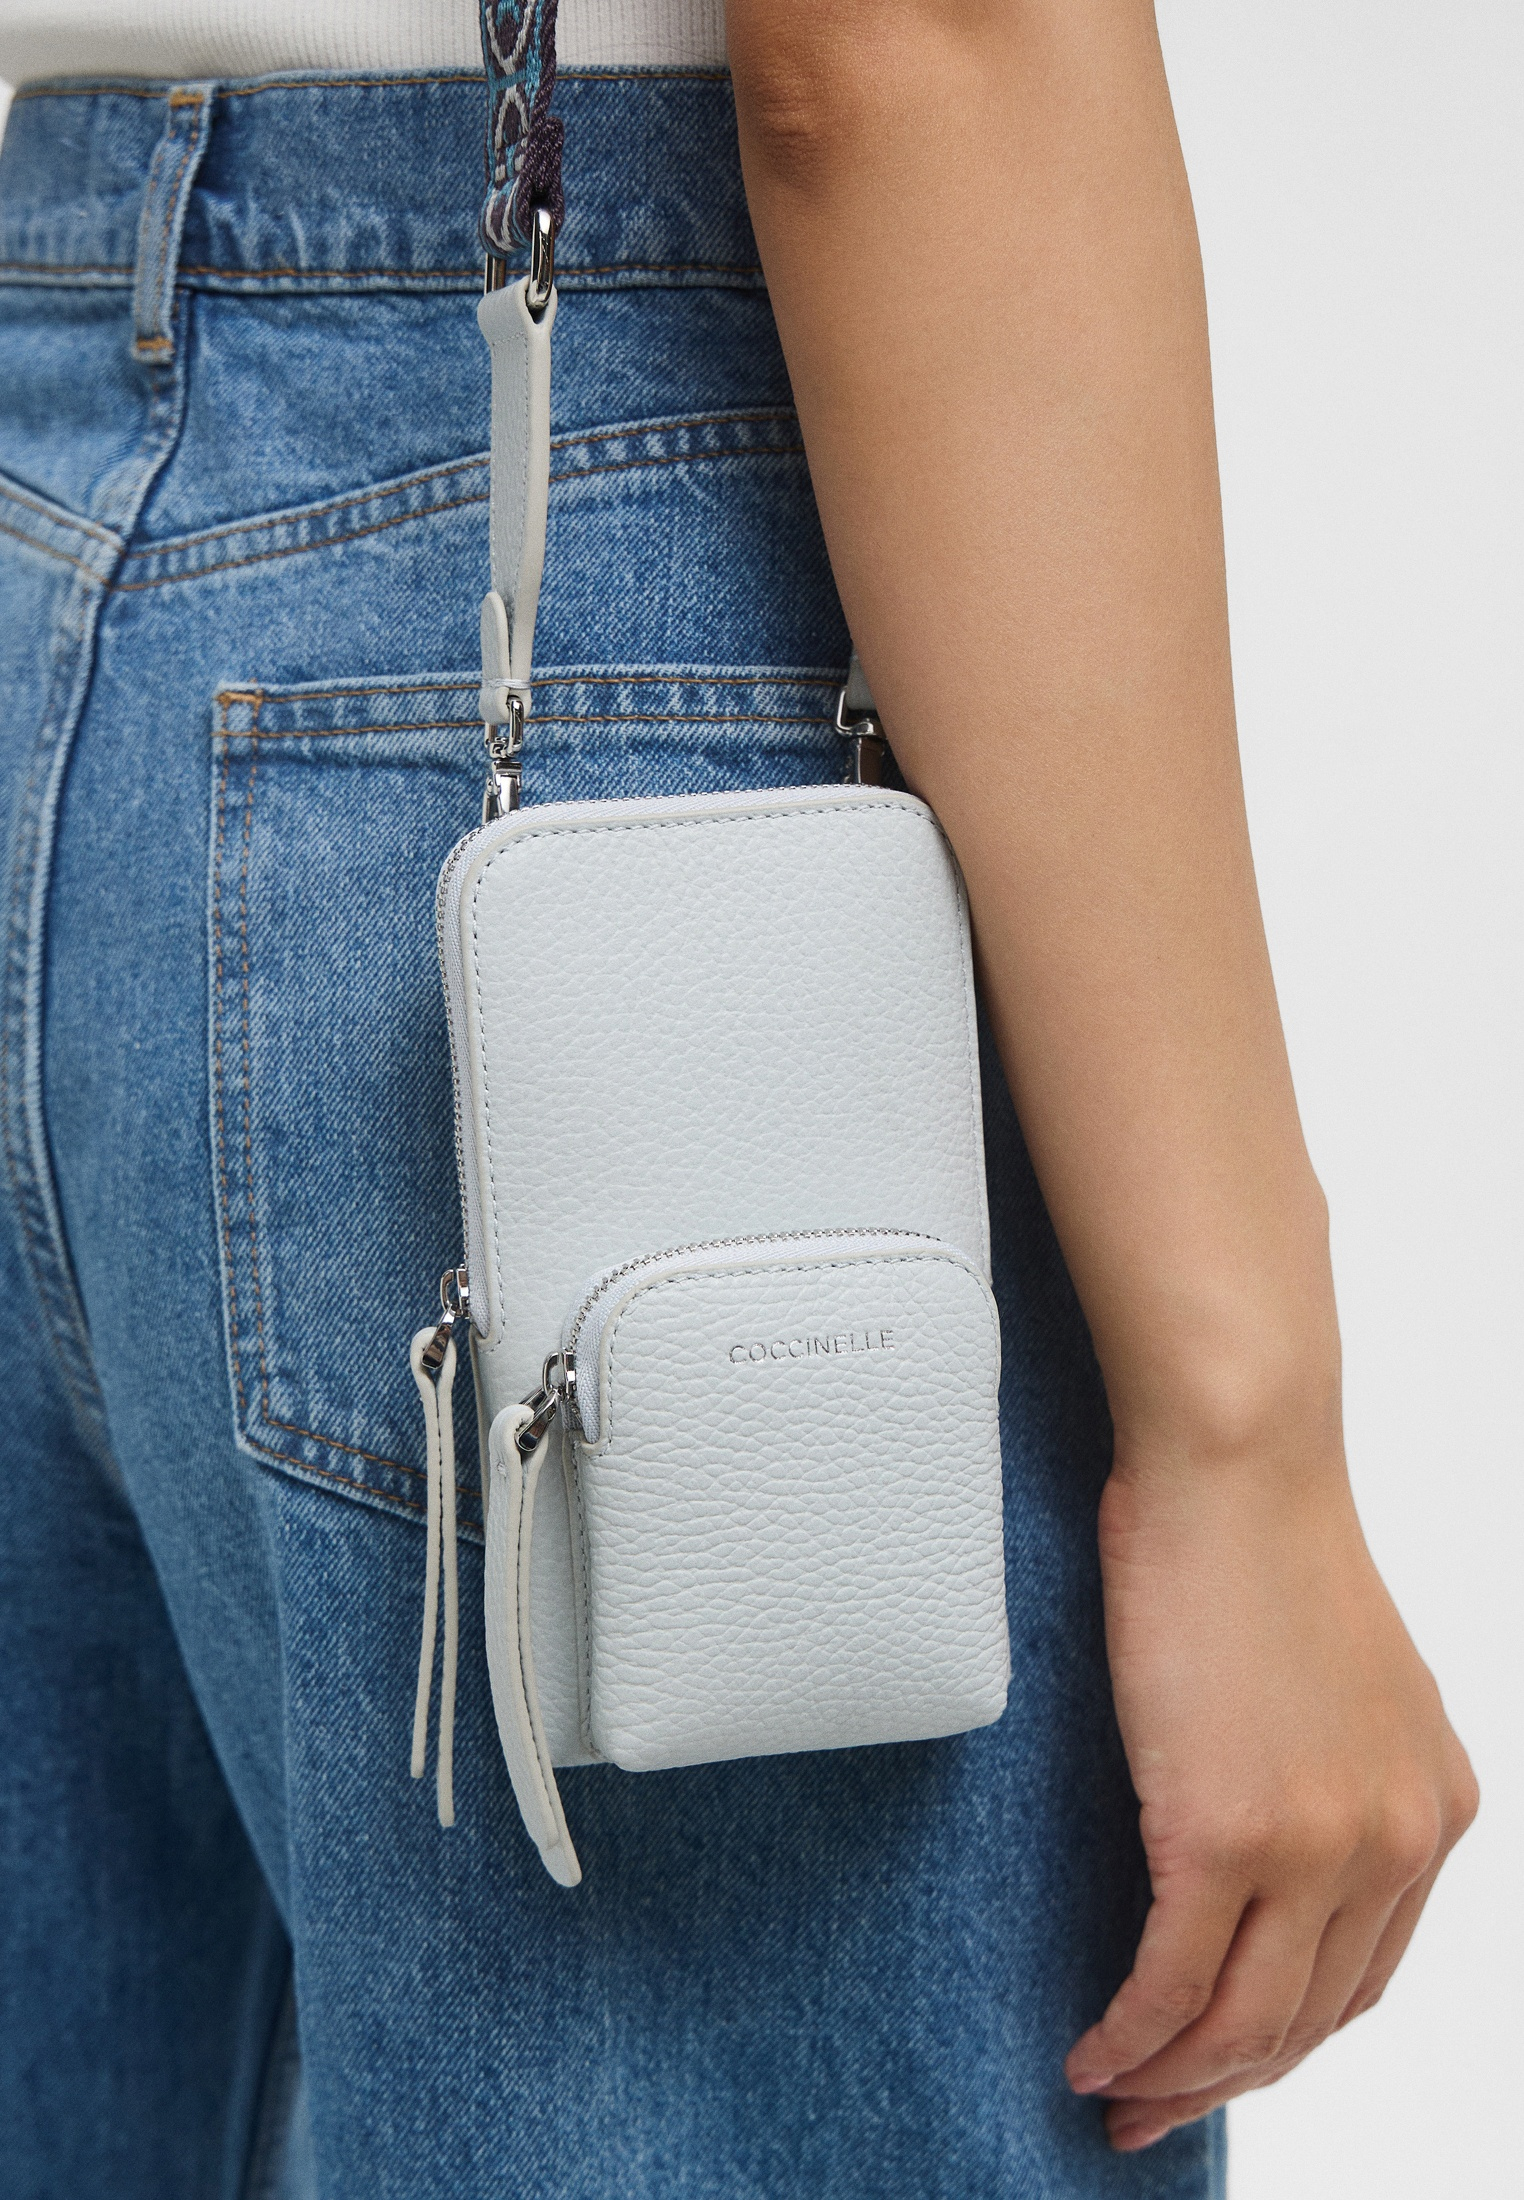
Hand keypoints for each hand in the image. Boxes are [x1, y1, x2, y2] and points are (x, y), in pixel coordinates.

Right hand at [1065, 1434, 1477, 2149]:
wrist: (1237, 1466)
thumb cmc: (1256, 1540)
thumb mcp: (1337, 1680)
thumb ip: (1325, 1771)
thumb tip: (1257, 1840)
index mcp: (1432, 1810)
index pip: (1361, 1977)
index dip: (1283, 2040)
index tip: (1218, 2065)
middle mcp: (1395, 1843)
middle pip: (1305, 2020)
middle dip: (1224, 2083)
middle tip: (1153, 2116)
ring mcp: (1318, 1847)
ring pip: (1243, 2023)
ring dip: (1173, 2082)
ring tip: (1115, 2098)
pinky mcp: (1229, 1835)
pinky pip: (1173, 1983)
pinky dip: (1130, 2037)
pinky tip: (1092, 2051)